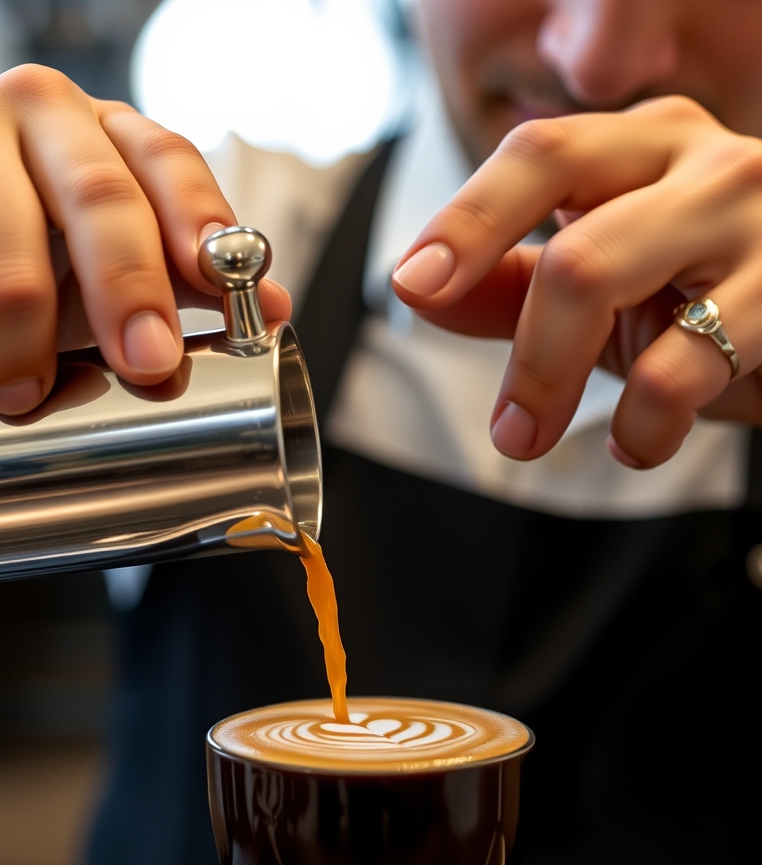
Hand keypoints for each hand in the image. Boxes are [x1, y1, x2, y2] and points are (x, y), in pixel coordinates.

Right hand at [0, 66, 290, 417]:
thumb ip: (184, 276)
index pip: (165, 162)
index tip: (220, 287)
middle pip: (96, 196)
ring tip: (18, 393)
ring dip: (13, 326)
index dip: (200, 223)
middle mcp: (32, 116)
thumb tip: (275, 310)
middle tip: (145, 363)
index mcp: (103, 132)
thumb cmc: (35, 238)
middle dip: (126, 287)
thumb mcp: (111, 251)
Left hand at [391, 96, 761, 468]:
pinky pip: (685, 369)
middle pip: (573, 249)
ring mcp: (755, 222)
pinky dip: (644, 427)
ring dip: (559, 387)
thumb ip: (512, 285)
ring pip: (609, 289)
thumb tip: (418, 289)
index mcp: (646, 146)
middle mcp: (704, 165)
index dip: (468, 220)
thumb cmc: (707, 297)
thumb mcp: (606, 286)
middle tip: (511, 430)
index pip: (541, 156)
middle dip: (528, 359)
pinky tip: (641, 441)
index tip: (413, 283)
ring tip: (555, 440)